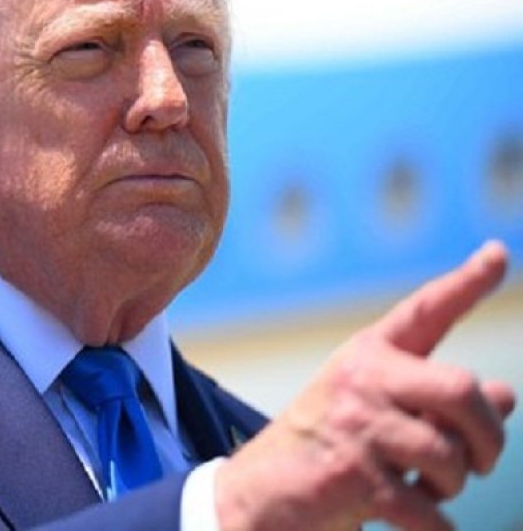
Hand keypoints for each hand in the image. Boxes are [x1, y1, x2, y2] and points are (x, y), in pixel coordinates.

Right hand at [214, 240, 516, 530]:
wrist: (258, 495)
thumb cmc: (326, 451)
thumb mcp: (378, 414)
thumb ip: (439, 404)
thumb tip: (507, 395)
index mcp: (367, 355)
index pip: (425, 312)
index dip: (467, 283)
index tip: (499, 253)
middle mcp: (361, 378)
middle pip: (461, 391)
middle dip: (488, 437)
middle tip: (482, 462)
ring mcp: (355, 424)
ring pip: (450, 455)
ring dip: (452, 486)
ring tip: (428, 490)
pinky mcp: (354, 475)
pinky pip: (429, 509)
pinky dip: (435, 526)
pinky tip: (415, 519)